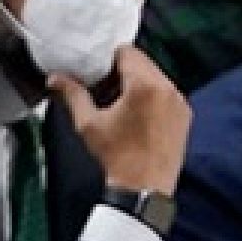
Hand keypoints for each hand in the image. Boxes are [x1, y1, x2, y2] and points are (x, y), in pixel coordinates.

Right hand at [53, 46, 189, 195]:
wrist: (145, 189)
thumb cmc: (118, 156)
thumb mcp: (88, 123)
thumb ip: (73, 94)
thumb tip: (56, 78)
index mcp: (146, 86)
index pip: (127, 52)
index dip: (107, 59)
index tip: (96, 72)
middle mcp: (169, 90)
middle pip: (143, 63)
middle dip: (122, 70)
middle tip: (104, 87)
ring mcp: (181, 104)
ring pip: (156, 77)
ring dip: (137, 82)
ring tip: (119, 102)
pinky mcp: (185, 117)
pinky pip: (167, 94)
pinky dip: (152, 96)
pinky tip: (136, 114)